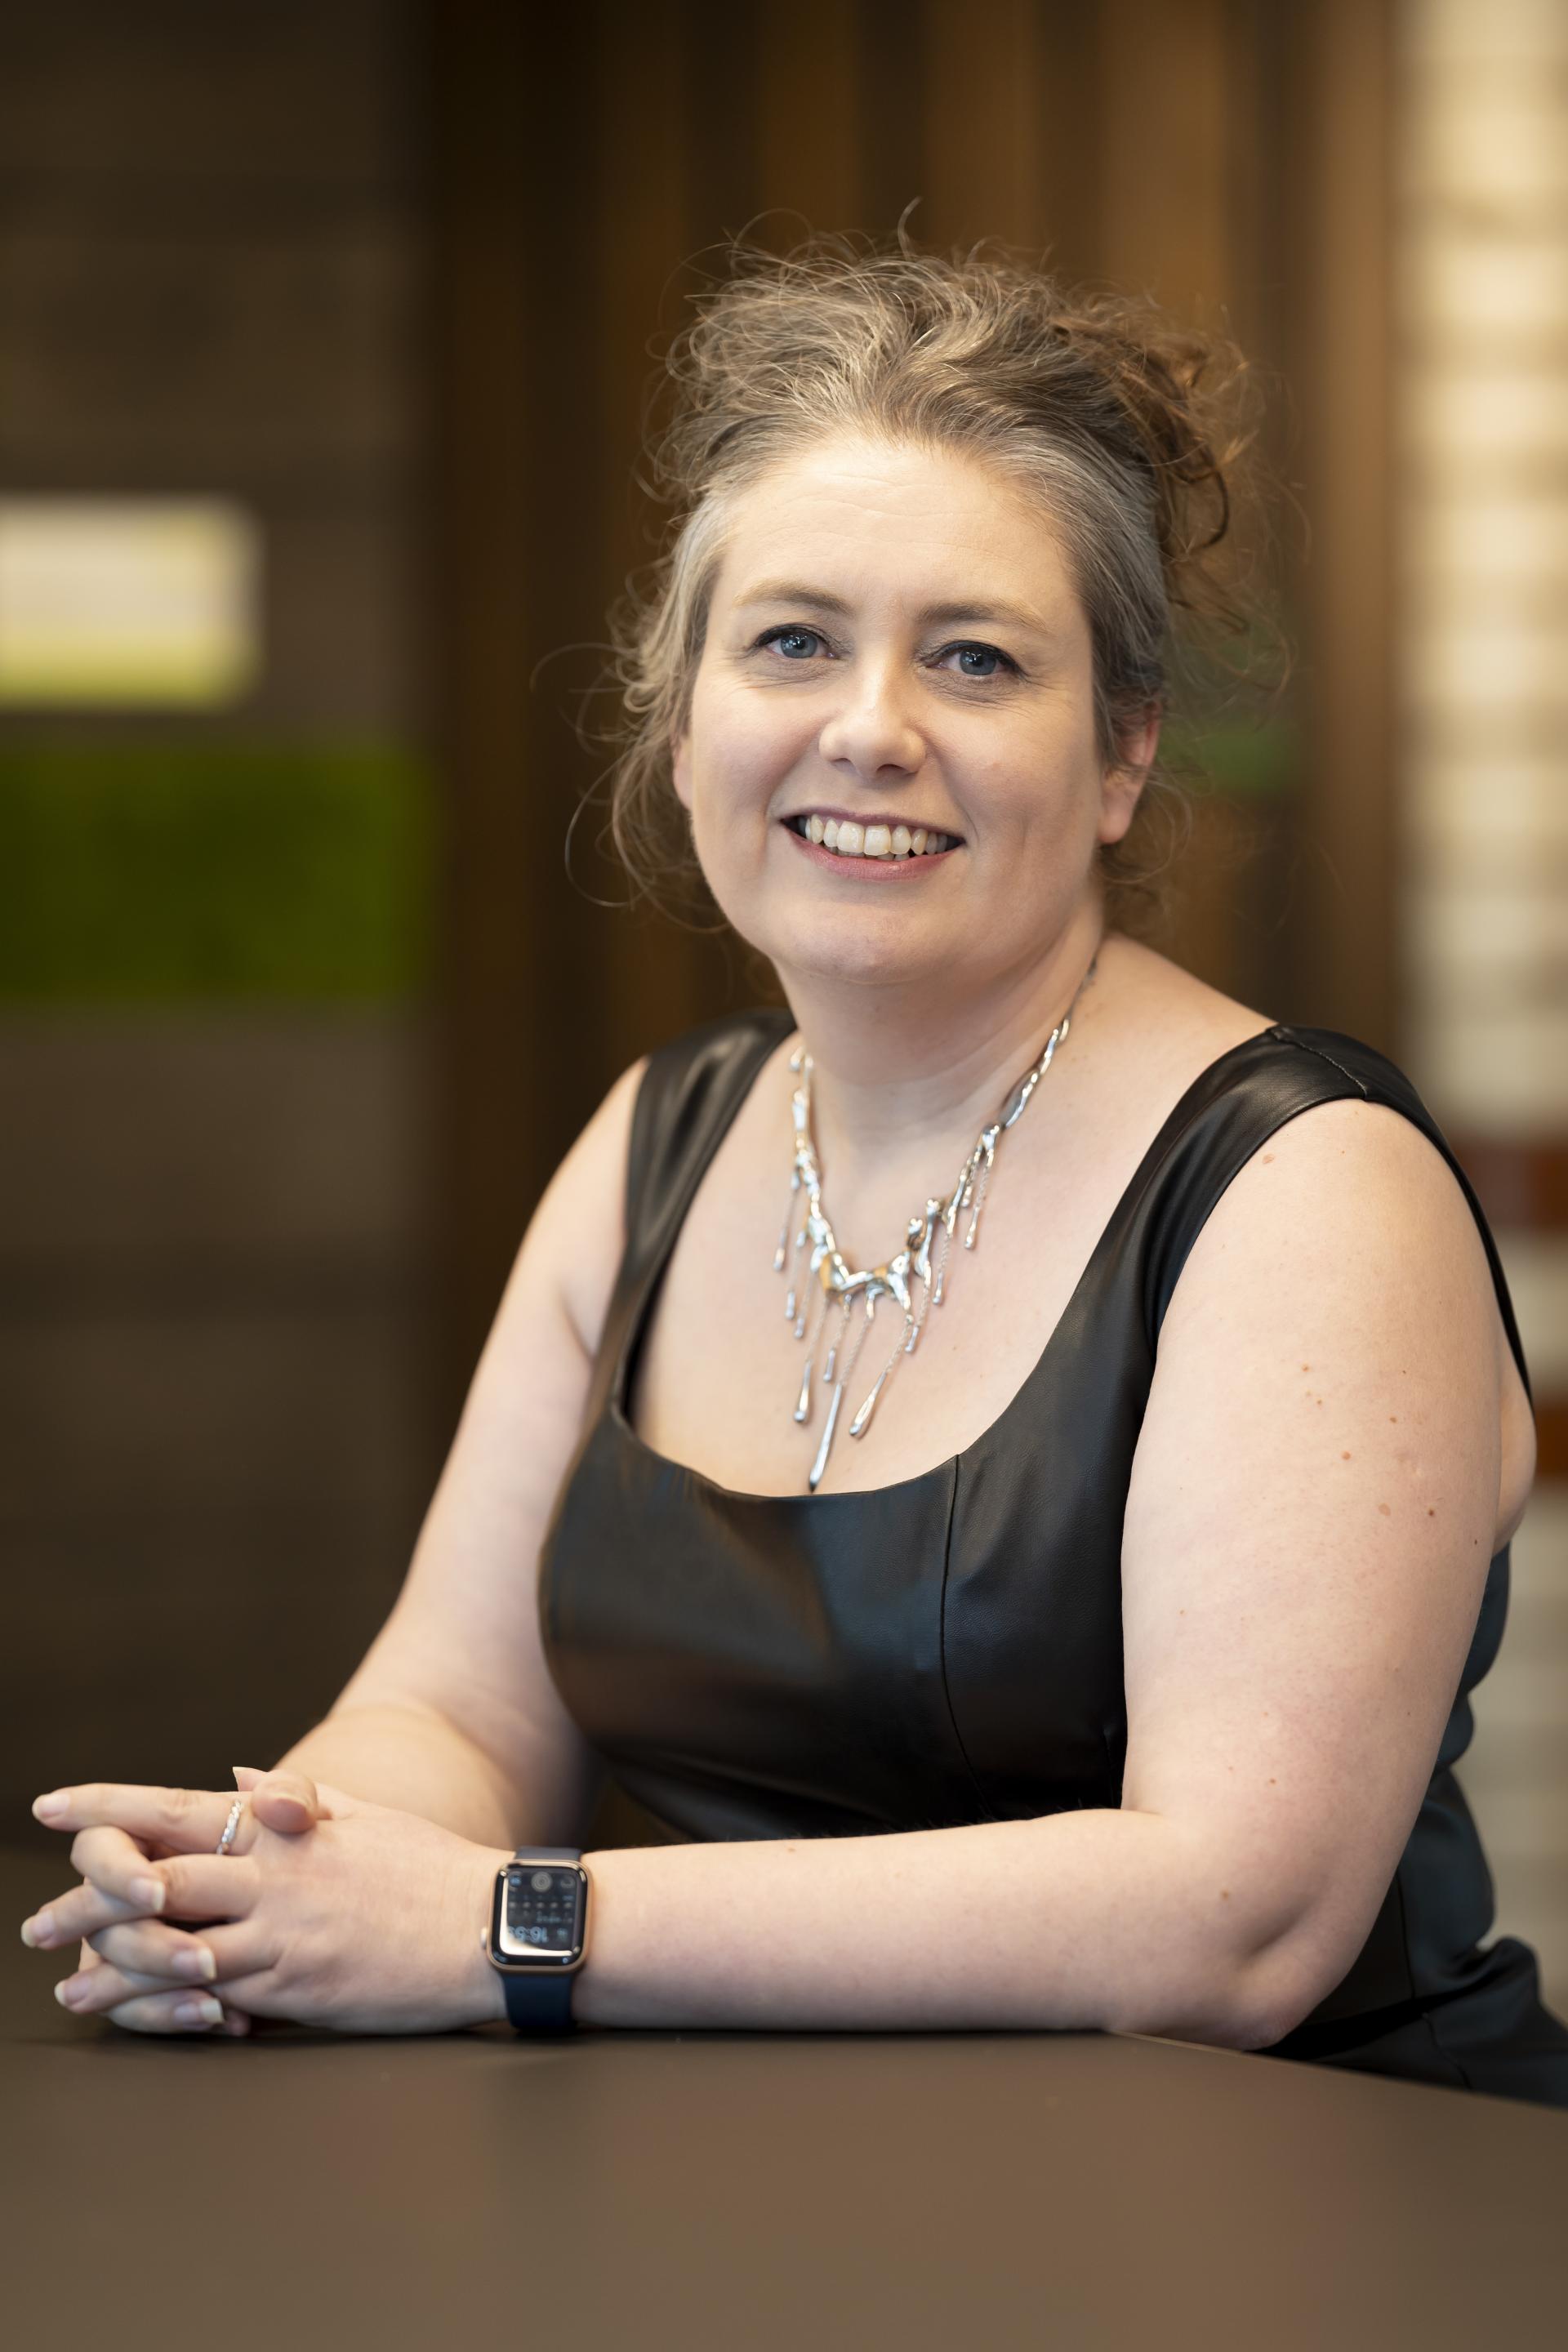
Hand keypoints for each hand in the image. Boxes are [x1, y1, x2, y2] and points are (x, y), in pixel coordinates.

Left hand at [26, 1777, 509, 2034]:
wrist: (488, 1924)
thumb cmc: (430, 1869)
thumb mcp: (364, 1816)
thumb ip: (296, 1798)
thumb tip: (237, 1778)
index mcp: (283, 1827)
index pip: (173, 1807)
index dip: (105, 1805)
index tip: (52, 1805)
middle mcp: (270, 1874)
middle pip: (150, 1880)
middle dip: (85, 1902)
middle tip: (39, 1924)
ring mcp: (279, 1932)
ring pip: (168, 1944)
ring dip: (108, 1964)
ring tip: (70, 1985)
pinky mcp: (294, 1988)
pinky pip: (212, 1996)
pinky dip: (165, 2005)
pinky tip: (138, 2016)